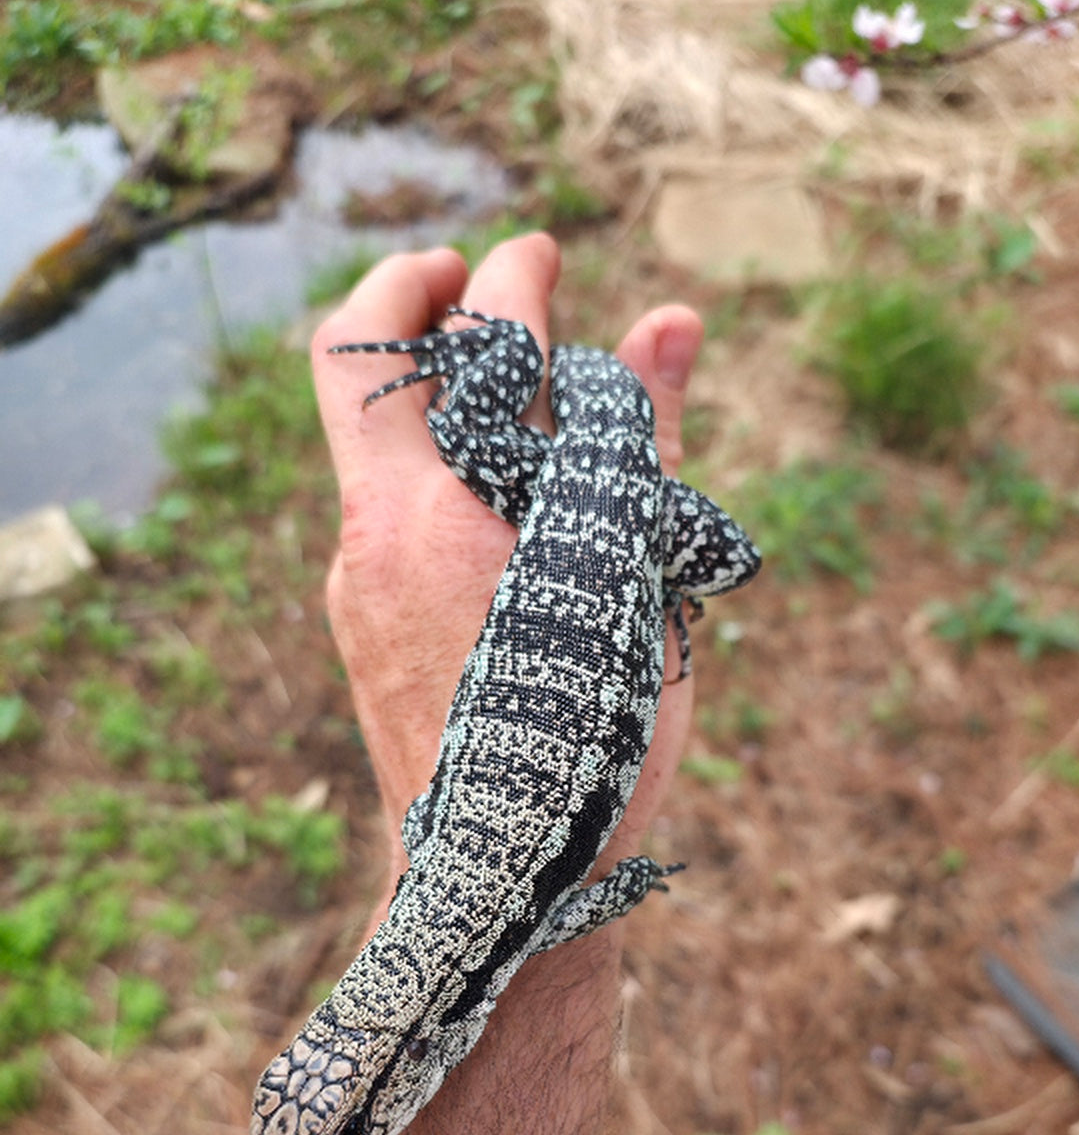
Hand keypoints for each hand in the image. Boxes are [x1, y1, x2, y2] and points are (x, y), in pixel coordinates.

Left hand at [313, 232, 702, 892]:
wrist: (495, 880)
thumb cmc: (590, 746)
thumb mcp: (639, 592)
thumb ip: (643, 449)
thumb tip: (669, 319)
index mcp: (460, 520)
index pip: (472, 345)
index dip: (515, 277)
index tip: (542, 254)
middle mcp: (382, 532)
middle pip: (352, 351)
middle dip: (414, 286)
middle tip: (478, 273)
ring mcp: (353, 574)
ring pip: (362, 426)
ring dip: (424, 374)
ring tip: (507, 382)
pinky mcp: (353, 611)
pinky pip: (378, 493)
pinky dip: (432, 455)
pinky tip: (501, 489)